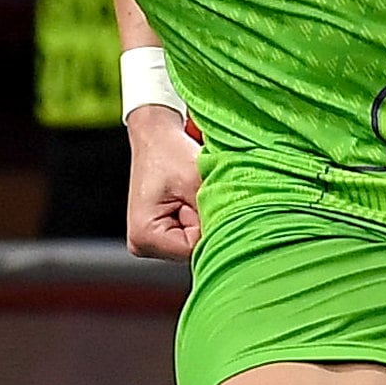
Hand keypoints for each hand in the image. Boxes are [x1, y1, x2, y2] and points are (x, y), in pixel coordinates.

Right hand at [126, 106, 202, 262]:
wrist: (155, 135)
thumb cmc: (169, 151)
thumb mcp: (197, 181)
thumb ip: (216, 211)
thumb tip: (243, 232)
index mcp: (144, 236)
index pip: (196, 249)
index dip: (211, 224)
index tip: (209, 198)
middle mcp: (143, 244)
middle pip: (195, 248)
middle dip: (207, 221)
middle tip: (199, 191)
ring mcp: (151, 240)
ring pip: (196, 241)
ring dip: (203, 218)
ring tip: (193, 192)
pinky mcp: (161, 233)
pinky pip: (192, 234)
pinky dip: (199, 216)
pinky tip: (191, 197)